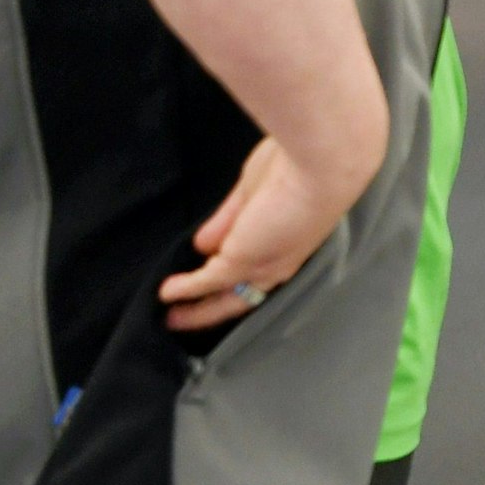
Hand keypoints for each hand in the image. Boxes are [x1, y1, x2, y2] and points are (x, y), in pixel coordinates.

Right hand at [160, 136, 364, 332]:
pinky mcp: (241, 260)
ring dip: (197, 310)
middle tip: (186, 317)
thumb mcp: (253, 195)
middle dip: (213, 308)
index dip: (236, 282)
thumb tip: (204, 245)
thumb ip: (230, 220)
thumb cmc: (295, 167)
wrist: (319, 167)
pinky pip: (207, 281)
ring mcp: (261, 265)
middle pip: (242, 297)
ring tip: (172, 317)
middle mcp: (277, 264)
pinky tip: (165, 293)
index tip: (213, 288)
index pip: (258, 274)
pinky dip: (185, 289)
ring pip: (225, 298)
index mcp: (287, 247)